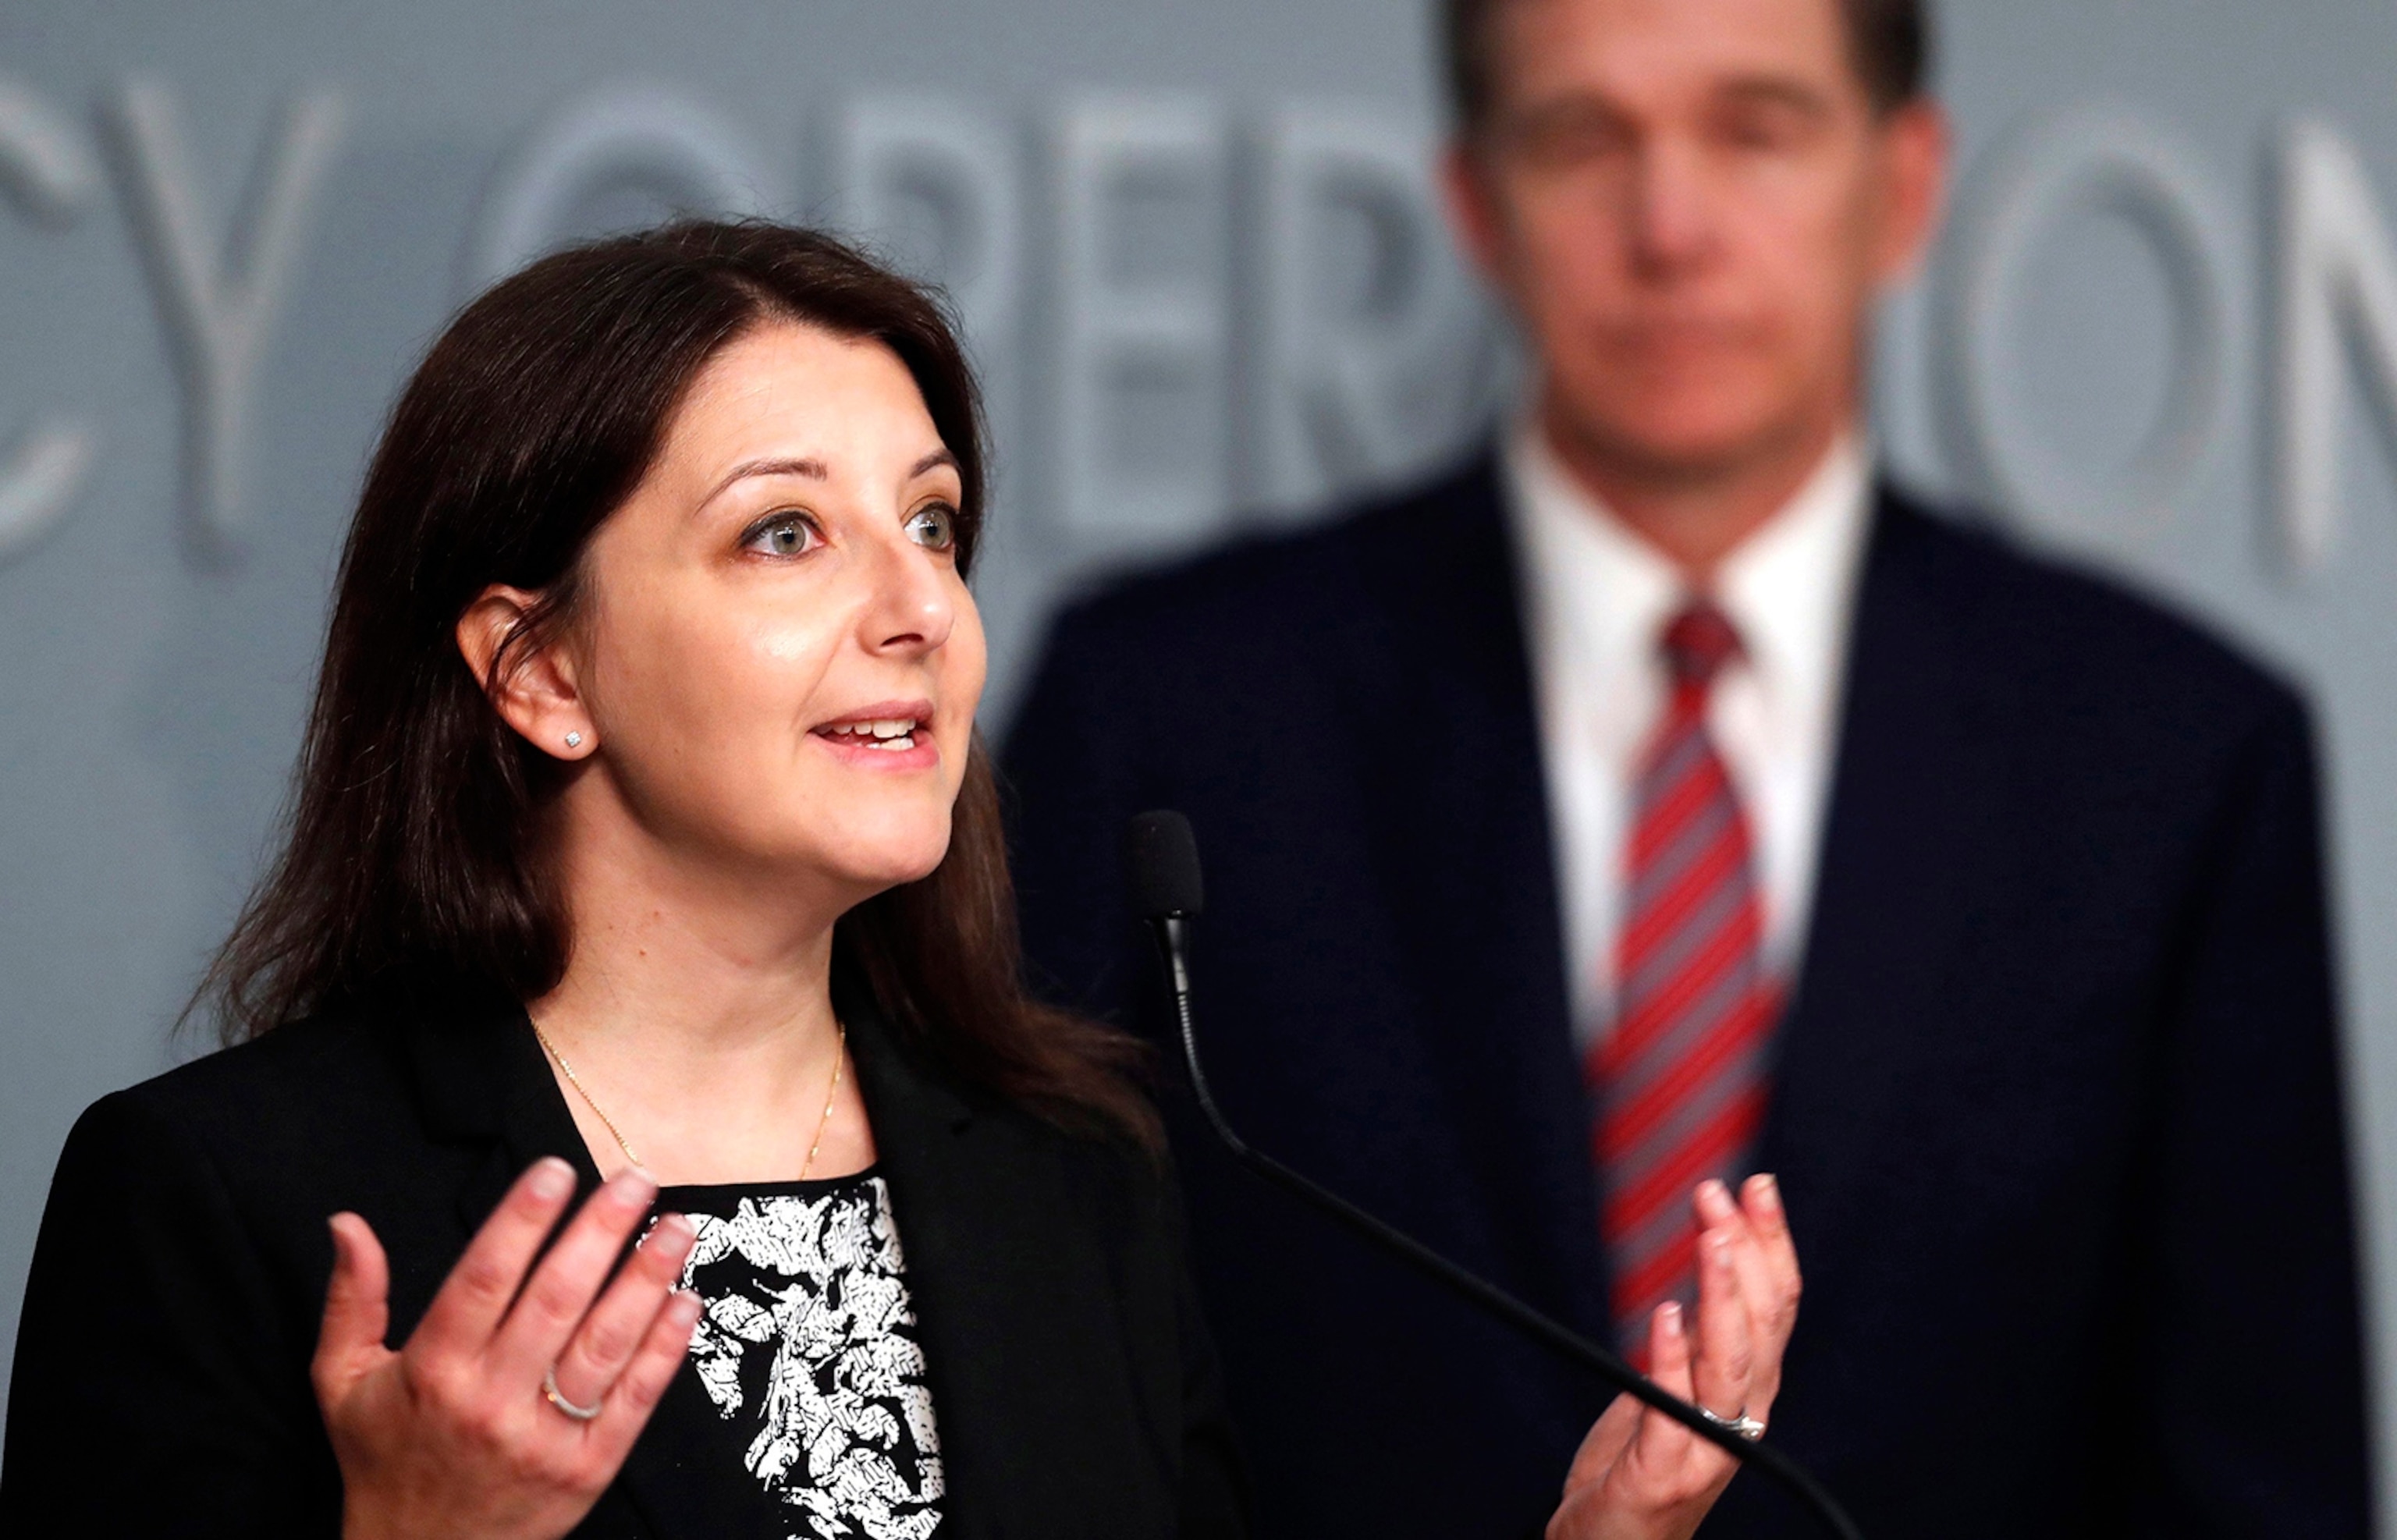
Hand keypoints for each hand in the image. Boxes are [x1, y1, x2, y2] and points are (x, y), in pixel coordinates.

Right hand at [311, 1158, 702, 1539]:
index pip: (485, 1277)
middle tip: (637, 1179)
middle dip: (601, 1232)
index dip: (523, 1219)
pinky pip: (632, 1400)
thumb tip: (347, 1222)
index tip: (558, 1170)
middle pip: (556, 1299)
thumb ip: (352, 1300)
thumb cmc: (385, 1461)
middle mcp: (490, 1400)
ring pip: (603, 1344)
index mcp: (434, 1369)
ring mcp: (542, 1438)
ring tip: (676, 1227)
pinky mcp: (585, 1470)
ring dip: (646, 1279)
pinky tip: (685, 1303)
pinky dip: (663, 1349)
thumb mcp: (343, 1384)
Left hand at [1546, 1174, 1802, 1539]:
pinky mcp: (1661, 1471)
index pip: (1777, 1306)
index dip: (1771, 1243)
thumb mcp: (1678, 1384)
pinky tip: (1665, 1315)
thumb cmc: (1644, 1461)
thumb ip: (1701, 1332)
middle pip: (1762, 1325)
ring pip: (1730, 1364)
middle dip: (1746, 1252)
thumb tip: (1714, 1252)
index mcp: (1750, 1389)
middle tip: (1720, 1194)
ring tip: (1711, 1238)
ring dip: (1723, 1295)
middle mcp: (1742, 1415)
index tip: (1757, 1185)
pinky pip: (1671, 1410)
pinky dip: (1672, 1359)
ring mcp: (1706, 1445)